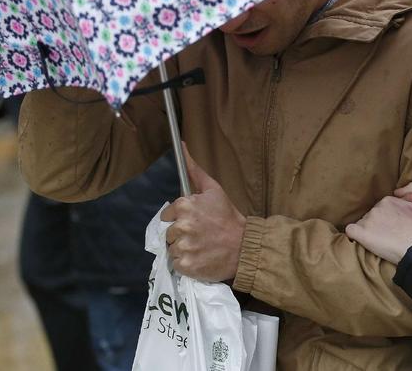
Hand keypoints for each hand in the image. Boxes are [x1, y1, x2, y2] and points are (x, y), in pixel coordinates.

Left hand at [160, 143, 245, 281]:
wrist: (244, 246)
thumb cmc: (228, 217)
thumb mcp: (214, 190)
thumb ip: (194, 170)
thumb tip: (181, 145)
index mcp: (184, 206)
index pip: (167, 215)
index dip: (179, 218)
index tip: (194, 221)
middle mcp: (181, 226)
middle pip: (168, 233)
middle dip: (181, 234)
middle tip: (201, 235)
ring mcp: (183, 247)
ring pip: (172, 249)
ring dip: (184, 249)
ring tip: (201, 247)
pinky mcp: (186, 265)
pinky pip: (177, 264)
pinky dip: (187, 264)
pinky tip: (200, 257)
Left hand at [346, 182, 411, 264]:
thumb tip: (396, 191)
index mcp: (389, 200)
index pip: (382, 208)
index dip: (389, 218)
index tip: (396, 227)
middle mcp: (377, 208)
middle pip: (372, 215)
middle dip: (379, 224)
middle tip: (390, 235)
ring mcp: (369, 220)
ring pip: (363, 223)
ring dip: (369, 231)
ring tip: (382, 241)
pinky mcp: (362, 234)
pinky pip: (350, 231)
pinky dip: (355, 236)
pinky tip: (363, 241)